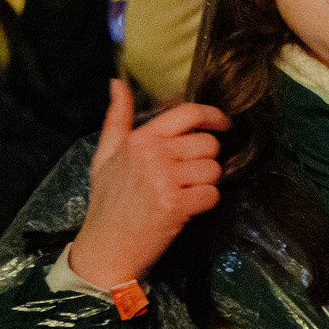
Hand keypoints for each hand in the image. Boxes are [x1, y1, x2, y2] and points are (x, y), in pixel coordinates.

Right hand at [67, 80, 229, 288]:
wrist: (106, 246)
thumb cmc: (108, 201)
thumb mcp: (105, 155)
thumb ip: (116, 118)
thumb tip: (117, 83)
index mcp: (139, 139)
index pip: (188, 114)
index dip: (214, 116)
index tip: (224, 125)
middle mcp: (153, 154)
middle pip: (208, 144)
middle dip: (206, 161)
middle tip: (188, 176)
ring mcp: (165, 180)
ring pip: (213, 170)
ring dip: (206, 184)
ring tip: (184, 193)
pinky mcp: (176, 205)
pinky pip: (212, 195)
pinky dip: (205, 203)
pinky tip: (186, 209)